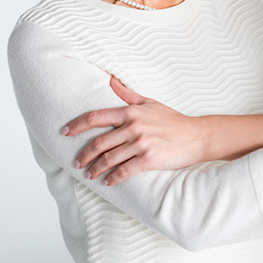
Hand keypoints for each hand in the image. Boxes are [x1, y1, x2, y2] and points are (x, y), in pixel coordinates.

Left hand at [64, 76, 207, 184]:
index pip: (96, 117)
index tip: (64, 132)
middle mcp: (134, 126)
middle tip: (76, 162)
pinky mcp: (150, 159)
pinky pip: (125, 171)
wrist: (197, 135)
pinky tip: (107, 182)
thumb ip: (127, 94)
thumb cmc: (173, 120)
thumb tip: (110, 80)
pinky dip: (113, 178)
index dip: (77, 125)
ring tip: (89, 174)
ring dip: (95, 168)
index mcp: (131, 112)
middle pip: (99, 142)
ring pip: (109, 158)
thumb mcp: (150, 102)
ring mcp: (141, 143)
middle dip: (84, 154)